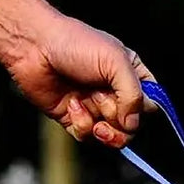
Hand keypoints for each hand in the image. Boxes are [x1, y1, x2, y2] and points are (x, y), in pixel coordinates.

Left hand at [0, 0, 154, 147]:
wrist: (33, 46)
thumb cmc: (76, 45)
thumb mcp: (115, 62)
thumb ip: (133, 94)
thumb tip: (132, 126)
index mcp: (131, 75)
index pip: (151, 104)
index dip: (143, 109)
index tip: (133, 104)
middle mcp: (115, 93)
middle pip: (133, 126)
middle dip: (120, 120)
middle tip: (106, 110)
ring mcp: (95, 107)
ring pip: (113, 137)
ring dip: (103, 130)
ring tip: (90, 116)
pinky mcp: (75, 119)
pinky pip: (87, 137)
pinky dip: (81, 125)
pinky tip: (71, 106)